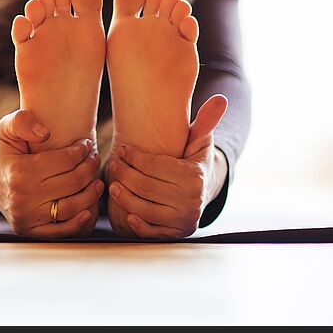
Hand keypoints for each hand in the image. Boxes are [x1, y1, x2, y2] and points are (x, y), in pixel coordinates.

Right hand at [0, 109, 103, 237]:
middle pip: (71, 183)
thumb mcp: (7, 129)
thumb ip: (22, 121)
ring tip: (97, 181)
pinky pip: (60, 231)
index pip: (64, 161)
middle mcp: (22, 197)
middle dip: (89, 168)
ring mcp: (26, 217)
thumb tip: (45, 133)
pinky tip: (88, 209)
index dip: (81, 151)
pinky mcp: (29, 231)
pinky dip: (78, 222)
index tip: (87, 144)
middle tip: (95, 159)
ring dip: (90, 194)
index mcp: (19, 171)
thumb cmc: (5, 153)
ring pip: (70, 208)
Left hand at [106, 95, 228, 238]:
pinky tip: (126, 212)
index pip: (157, 166)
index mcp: (194, 176)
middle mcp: (190, 200)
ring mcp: (183, 219)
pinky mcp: (175, 234)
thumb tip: (221, 99)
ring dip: (124, 197)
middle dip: (125, 174)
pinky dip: (138, 224)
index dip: (136, 157)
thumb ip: (206, 121)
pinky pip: (152, 231)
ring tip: (112, 184)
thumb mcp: (200, 142)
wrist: (203, 194)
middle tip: (112, 165)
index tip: (123, 149)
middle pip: (147, 187)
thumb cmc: (194, 162)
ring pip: (145, 208)